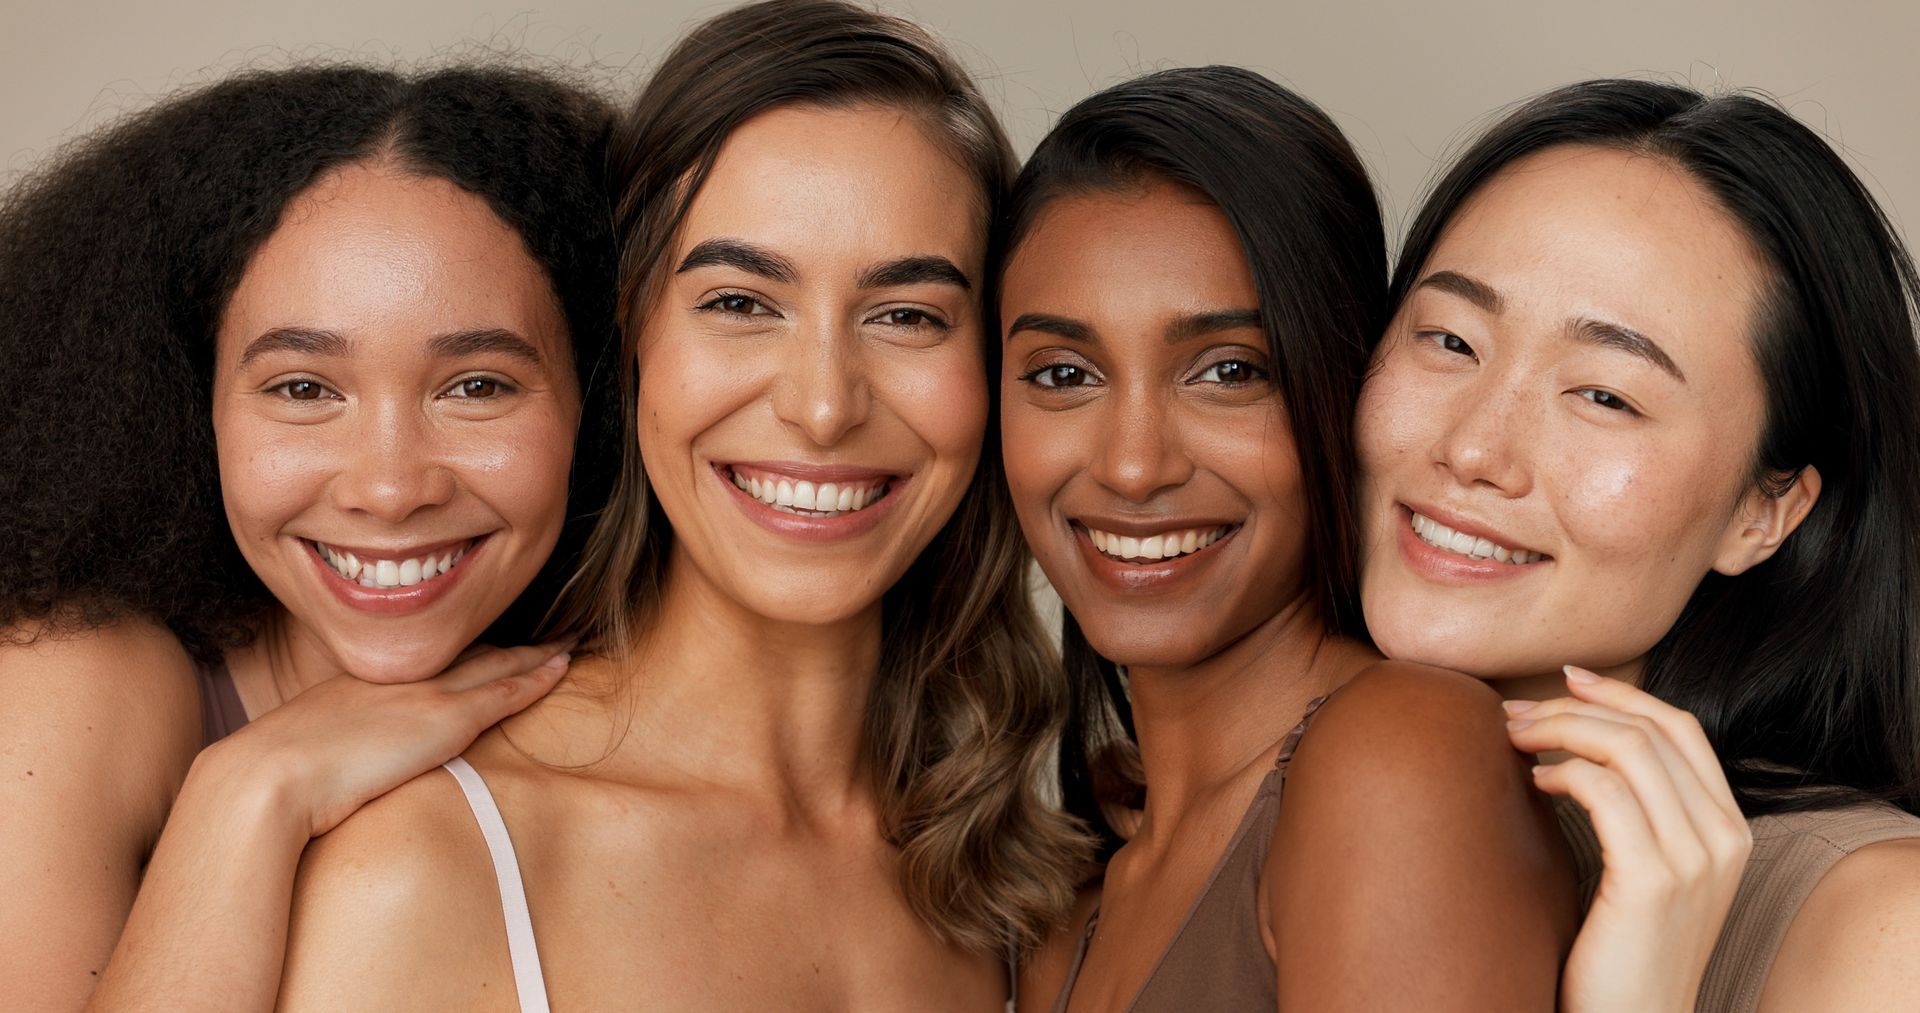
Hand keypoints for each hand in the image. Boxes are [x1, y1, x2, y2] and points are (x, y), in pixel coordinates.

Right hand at [197, 644, 569, 837]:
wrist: (268, 778)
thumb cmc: (270, 778)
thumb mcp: (298, 751)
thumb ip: (323, 749)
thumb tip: (325, 767)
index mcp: (364, 684)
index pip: (425, 662)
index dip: (460, 652)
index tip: (483, 647)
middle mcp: (399, 679)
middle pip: (465, 653)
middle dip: (502, 644)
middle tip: (538, 632)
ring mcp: (425, 694)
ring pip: (495, 664)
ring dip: (533, 654)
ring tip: (564, 643)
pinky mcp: (447, 720)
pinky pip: (505, 692)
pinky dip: (536, 678)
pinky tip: (560, 668)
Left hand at [1504, 666, 1750, 1012]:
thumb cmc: (1620, 950)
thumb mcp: (1644, 870)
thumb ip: (1636, 812)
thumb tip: (1576, 741)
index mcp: (1728, 829)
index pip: (1683, 729)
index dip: (1623, 694)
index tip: (1567, 678)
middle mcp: (1723, 838)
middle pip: (1653, 730)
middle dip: (1576, 707)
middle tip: (1516, 711)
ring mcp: (1695, 859)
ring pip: (1628, 750)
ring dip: (1559, 730)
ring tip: (1513, 738)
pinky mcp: (1655, 881)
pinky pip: (1604, 792)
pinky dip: (1562, 772)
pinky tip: (1534, 782)